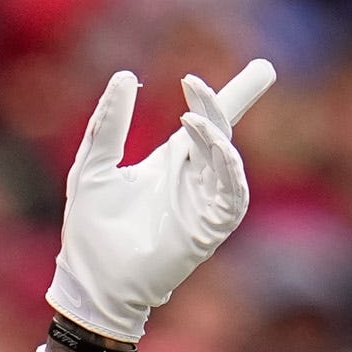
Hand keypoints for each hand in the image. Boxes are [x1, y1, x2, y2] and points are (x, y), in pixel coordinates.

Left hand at [47, 59, 274, 344]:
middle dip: (232, 99)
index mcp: (169, 163)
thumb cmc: (90, 231)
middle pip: (222, 131)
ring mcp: (204, 201)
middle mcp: (192, 178)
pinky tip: (212, 145)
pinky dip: (228, 164)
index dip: (227, 96)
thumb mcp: (94, 167)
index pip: (205, 122)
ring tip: (191, 115)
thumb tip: (124, 76)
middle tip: (207, 78)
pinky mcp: (210, 225)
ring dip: (215, 131)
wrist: (92, 282)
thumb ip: (109, 124)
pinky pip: (232, 190)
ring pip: (226, 156)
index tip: (261, 69)